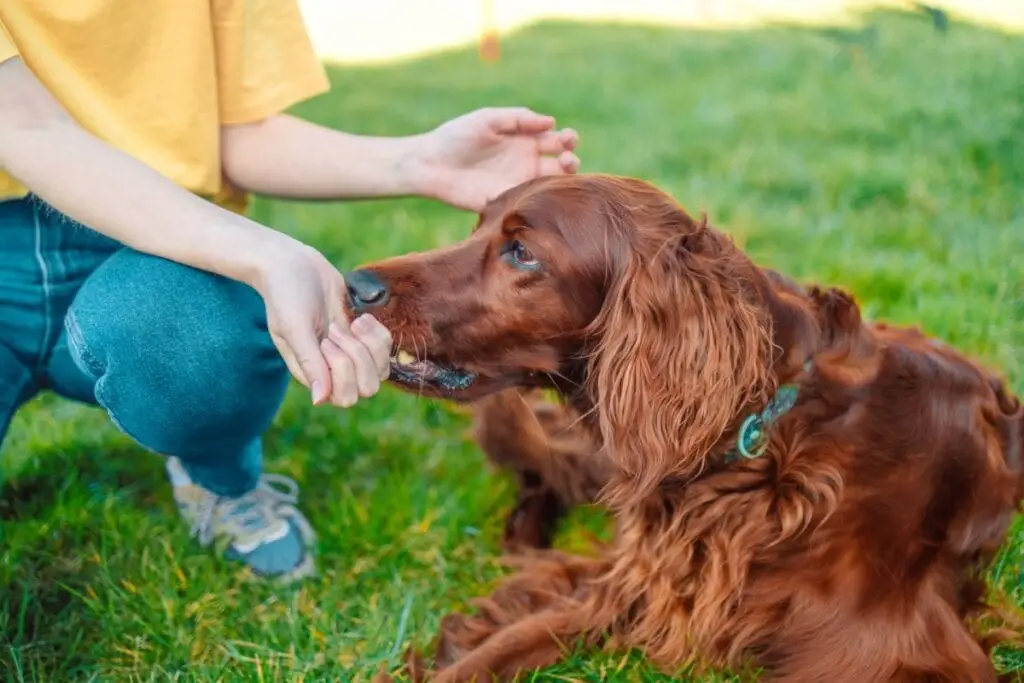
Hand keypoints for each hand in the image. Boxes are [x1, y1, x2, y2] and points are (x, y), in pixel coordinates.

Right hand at [254, 237, 391, 406]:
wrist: (294, 265)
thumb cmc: (286, 296)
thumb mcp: (293, 327)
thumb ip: (309, 362)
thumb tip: (320, 400)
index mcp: (312, 374)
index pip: (345, 397)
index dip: (343, 370)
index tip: (326, 339)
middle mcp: (333, 370)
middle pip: (368, 388)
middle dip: (359, 356)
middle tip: (337, 329)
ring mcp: (351, 354)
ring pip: (381, 371)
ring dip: (370, 344)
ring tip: (351, 322)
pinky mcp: (364, 337)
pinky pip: (387, 349)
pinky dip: (378, 332)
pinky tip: (360, 317)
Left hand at [412, 107, 579, 211]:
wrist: (431, 164)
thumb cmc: (457, 136)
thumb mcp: (488, 119)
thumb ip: (518, 119)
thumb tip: (551, 122)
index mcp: (524, 141)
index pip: (556, 141)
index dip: (568, 140)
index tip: (569, 139)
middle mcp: (525, 163)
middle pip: (559, 165)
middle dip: (570, 160)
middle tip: (567, 159)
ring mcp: (517, 183)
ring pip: (549, 185)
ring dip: (562, 181)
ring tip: (564, 172)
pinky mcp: (506, 202)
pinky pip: (529, 204)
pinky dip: (542, 200)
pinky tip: (545, 193)